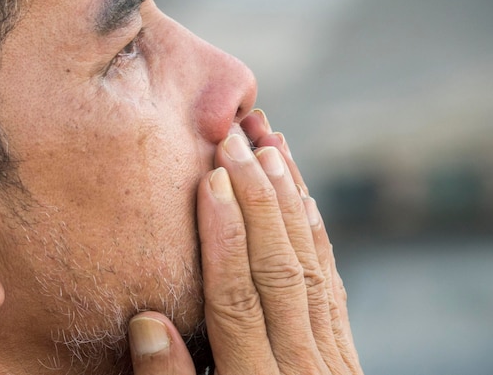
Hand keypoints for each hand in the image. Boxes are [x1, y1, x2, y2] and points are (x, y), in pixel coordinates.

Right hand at [128, 109, 362, 373]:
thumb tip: (148, 323)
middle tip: (240, 139)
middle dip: (257, 199)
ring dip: (291, 203)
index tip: (211, 179)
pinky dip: (318, 238)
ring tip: (274, 150)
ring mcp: (331, 359)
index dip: (222, 235)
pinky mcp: (344, 356)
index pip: (237, 296)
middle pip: (277, 269)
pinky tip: (306, 203)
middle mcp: (302, 365)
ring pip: (311, 267)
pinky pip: (333, 286)